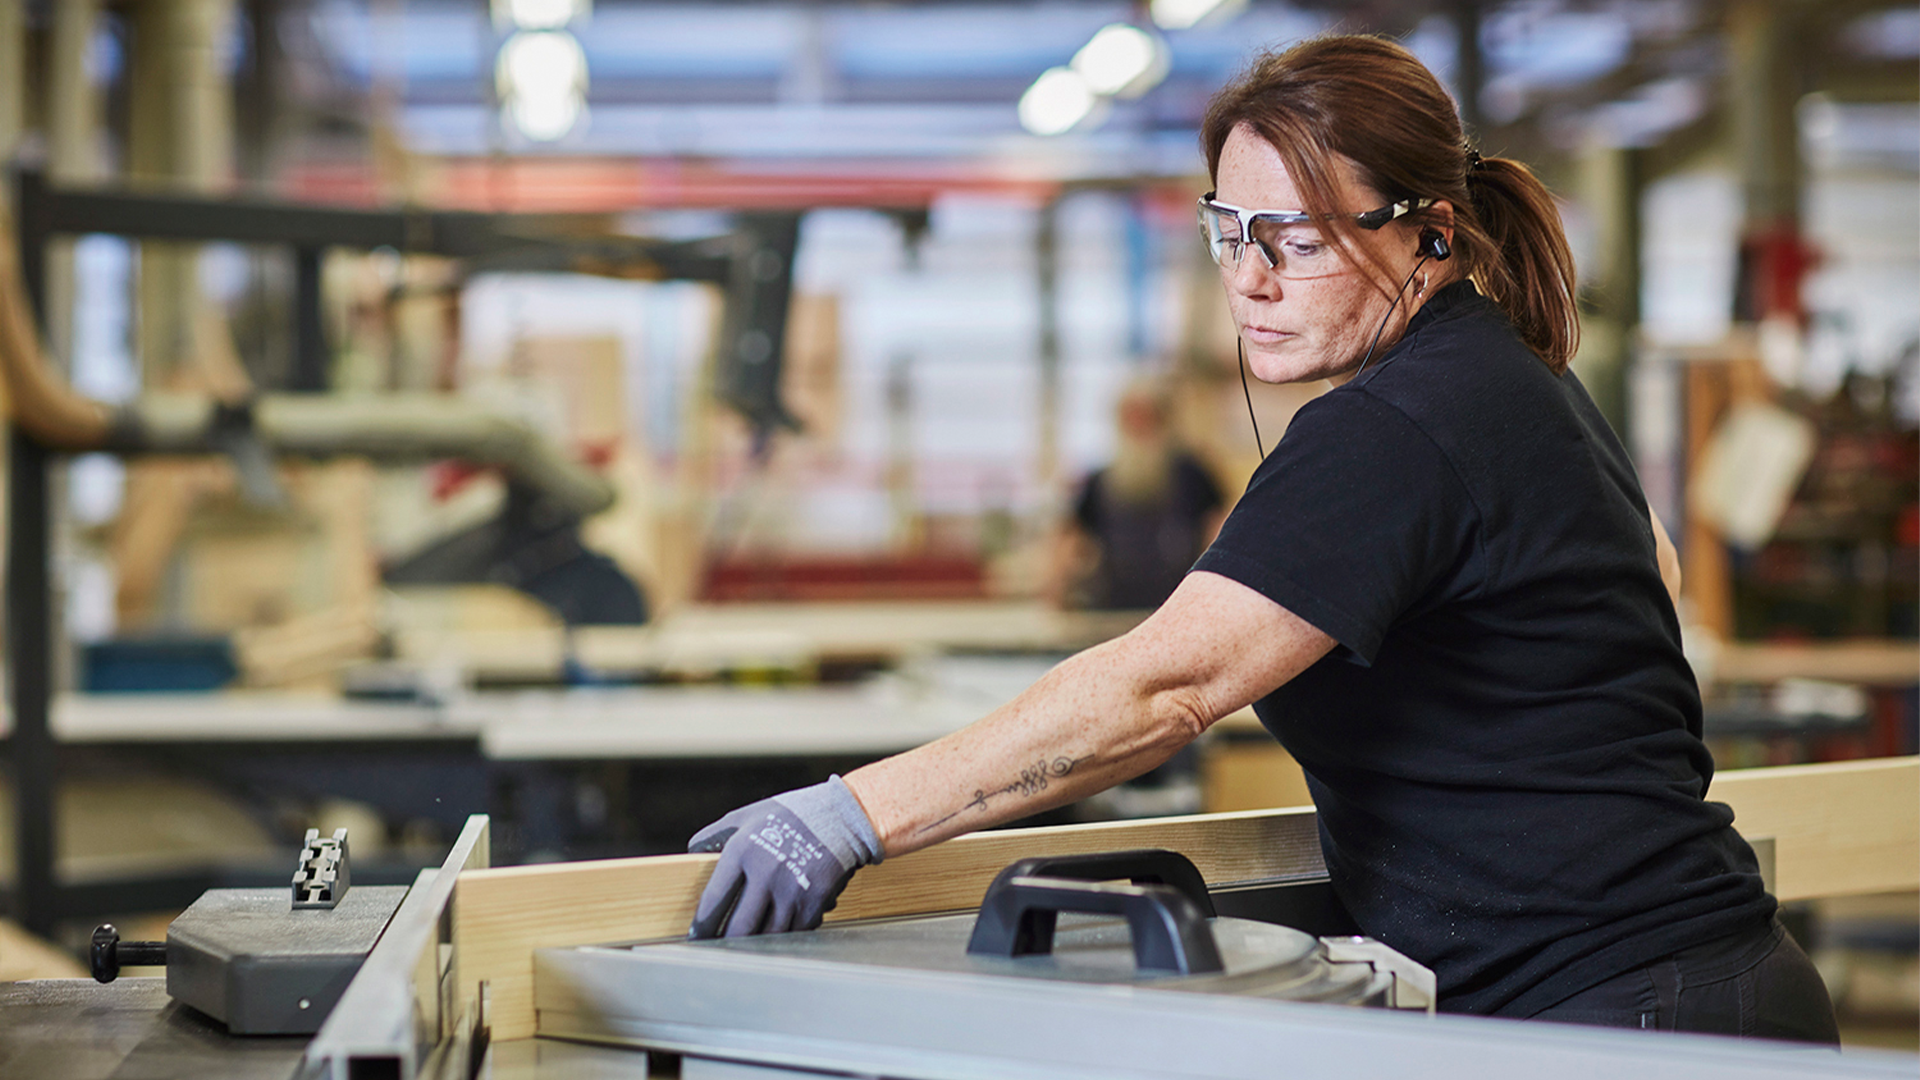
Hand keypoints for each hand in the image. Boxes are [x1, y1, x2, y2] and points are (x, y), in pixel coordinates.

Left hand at [687, 775, 883, 938]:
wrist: (841, 817)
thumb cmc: (789, 814)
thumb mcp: (747, 816)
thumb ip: (716, 833)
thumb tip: (692, 850)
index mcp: (742, 851)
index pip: (713, 900)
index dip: (702, 925)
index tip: (696, 936)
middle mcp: (766, 874)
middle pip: (738, 928)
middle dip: (724, 944)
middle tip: (717, 950)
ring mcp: (792, 891)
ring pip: (766, 936)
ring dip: (754, 945)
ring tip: (744, 949)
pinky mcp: (814, 902)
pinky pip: (793, 931)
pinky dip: (784, 935)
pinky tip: (777, 932)